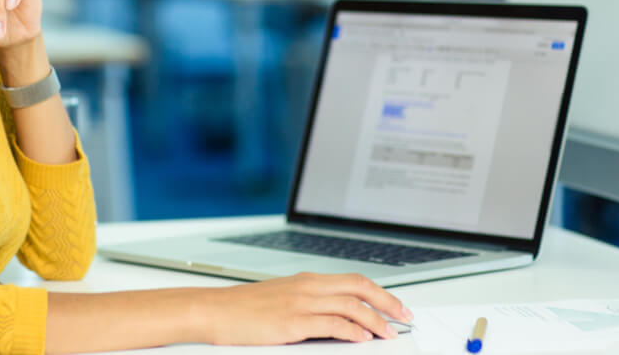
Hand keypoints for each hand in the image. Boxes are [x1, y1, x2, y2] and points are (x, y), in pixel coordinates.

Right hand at [203, 272, 413, 344]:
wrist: (213, 310)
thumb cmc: (242, 308)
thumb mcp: (280, 300)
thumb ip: (309, 305)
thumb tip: (337, 320)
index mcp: (306, 280)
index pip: (353, 280)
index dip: (380, 292)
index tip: (396, 306)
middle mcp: (307, 286)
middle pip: (360, 287)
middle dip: (388, 302)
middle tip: (405, 317)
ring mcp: (300, 303)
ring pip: (351, 305)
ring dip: (376, 320)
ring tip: (389, 333)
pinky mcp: (292, 321)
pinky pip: (332, 323)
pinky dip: (352, 331)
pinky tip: (362, 339)